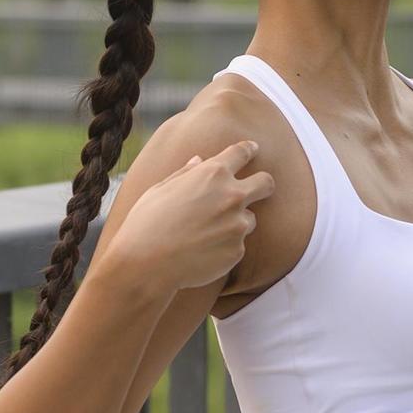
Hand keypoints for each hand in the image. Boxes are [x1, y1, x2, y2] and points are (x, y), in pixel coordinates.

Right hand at [97, 139, 276, 293]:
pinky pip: (237, 245)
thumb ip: (186, 173)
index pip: (241, 153)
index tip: (252, 149)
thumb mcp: (161, 189)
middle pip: (265, 183)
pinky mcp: (237, 251)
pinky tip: (201, 252)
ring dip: (236, 222)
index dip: (249, 149)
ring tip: (206, 234)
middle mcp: (231, 196)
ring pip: (249, 219)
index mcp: (212, 173)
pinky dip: (224, 247)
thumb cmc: (146, 223)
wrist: (146, 264)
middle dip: (263, 184)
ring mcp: (237, 225)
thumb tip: (199, 161)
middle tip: (258, 188)